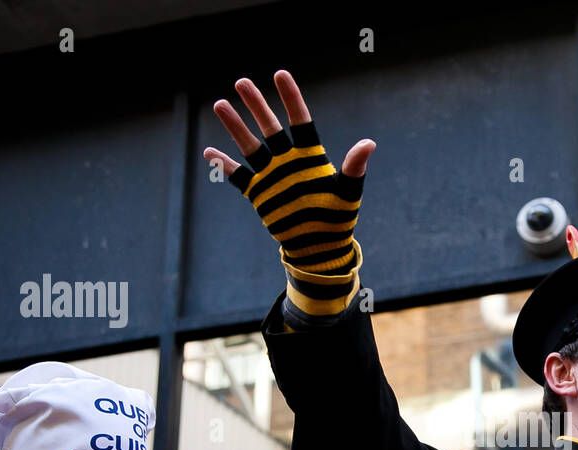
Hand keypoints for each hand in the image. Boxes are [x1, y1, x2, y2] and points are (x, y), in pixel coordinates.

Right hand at [205, 70, 375, 316]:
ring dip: (235, 127)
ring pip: (250, 145)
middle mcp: (289, 161)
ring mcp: (272, 176)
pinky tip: (209, 152)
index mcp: (311, 157)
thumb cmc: (337, 218)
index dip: (290, 98)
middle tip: (241, 82)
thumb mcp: (348, 192)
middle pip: (270, 127)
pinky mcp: (259, 194)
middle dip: (256, 105)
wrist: (320, 248)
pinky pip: (238, 176)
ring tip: (220, 104)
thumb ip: (354, 167)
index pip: (300, 121)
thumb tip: (369, 143)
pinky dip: (224, 165)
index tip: (280, 74)